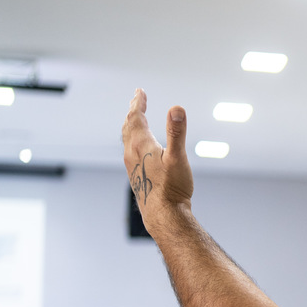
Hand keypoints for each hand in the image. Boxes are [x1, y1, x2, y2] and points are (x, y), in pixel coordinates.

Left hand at [122, 89, 193, 232]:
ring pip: (127, 140)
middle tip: (137, 100)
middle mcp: (132, 154)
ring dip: (131, 126)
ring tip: (135, 120)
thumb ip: (177, 132)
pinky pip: (131, 152)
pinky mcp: (136, 176)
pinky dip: (134, 141)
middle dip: (133, 111)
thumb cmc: (172, 187)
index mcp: (141, 145)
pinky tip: (140, 149)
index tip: (140, 91)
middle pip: (128, 127)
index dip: (138, 102)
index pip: (136, 117)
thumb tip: (176, 108)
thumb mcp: (178, 157)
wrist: (164, 216)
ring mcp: (132, 166)